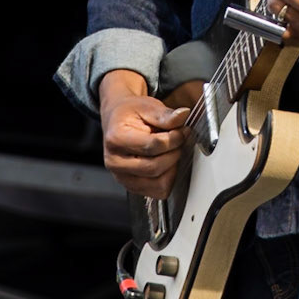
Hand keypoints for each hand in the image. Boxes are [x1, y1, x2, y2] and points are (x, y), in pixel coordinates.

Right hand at [99, 71, 188, 200]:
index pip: (153, 146)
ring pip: (158, 184)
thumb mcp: (147, 107)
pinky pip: (158, 191)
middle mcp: (115, 162)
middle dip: (174, 153)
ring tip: (171, 152)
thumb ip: (165, 115)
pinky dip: (168, 178)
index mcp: (116, 139)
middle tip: (180, 141)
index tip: (182, 131)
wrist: (117, 120)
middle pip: (155, 167)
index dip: (174, 139)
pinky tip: (166, 163)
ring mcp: (122, 177)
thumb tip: (183, 115)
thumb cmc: (130, 114)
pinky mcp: (132, 187)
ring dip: (172, 168)